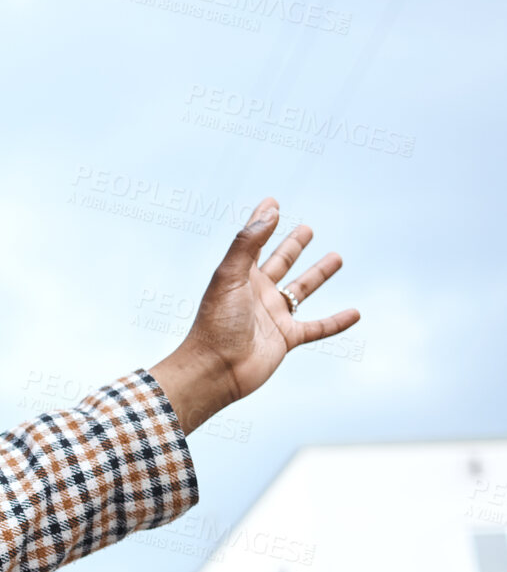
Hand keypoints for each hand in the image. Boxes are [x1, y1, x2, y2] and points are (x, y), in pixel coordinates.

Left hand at [150, 197, 360, 433]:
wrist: (216, 369)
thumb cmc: (217, 322)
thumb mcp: (230, 276)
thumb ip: (248, 243)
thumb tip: (271, 211)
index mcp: (241, 277)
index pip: (254, 243)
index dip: (264, 223)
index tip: (273, 202)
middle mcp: (257, 293)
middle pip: (281, 263)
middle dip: (293, 246)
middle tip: (307, 229)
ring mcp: (273, 316)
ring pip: (301, 291)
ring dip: (318, 274)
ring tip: (337, 257)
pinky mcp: (286, 338)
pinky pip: (317, 328)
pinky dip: (336, 322)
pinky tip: (356, 313)